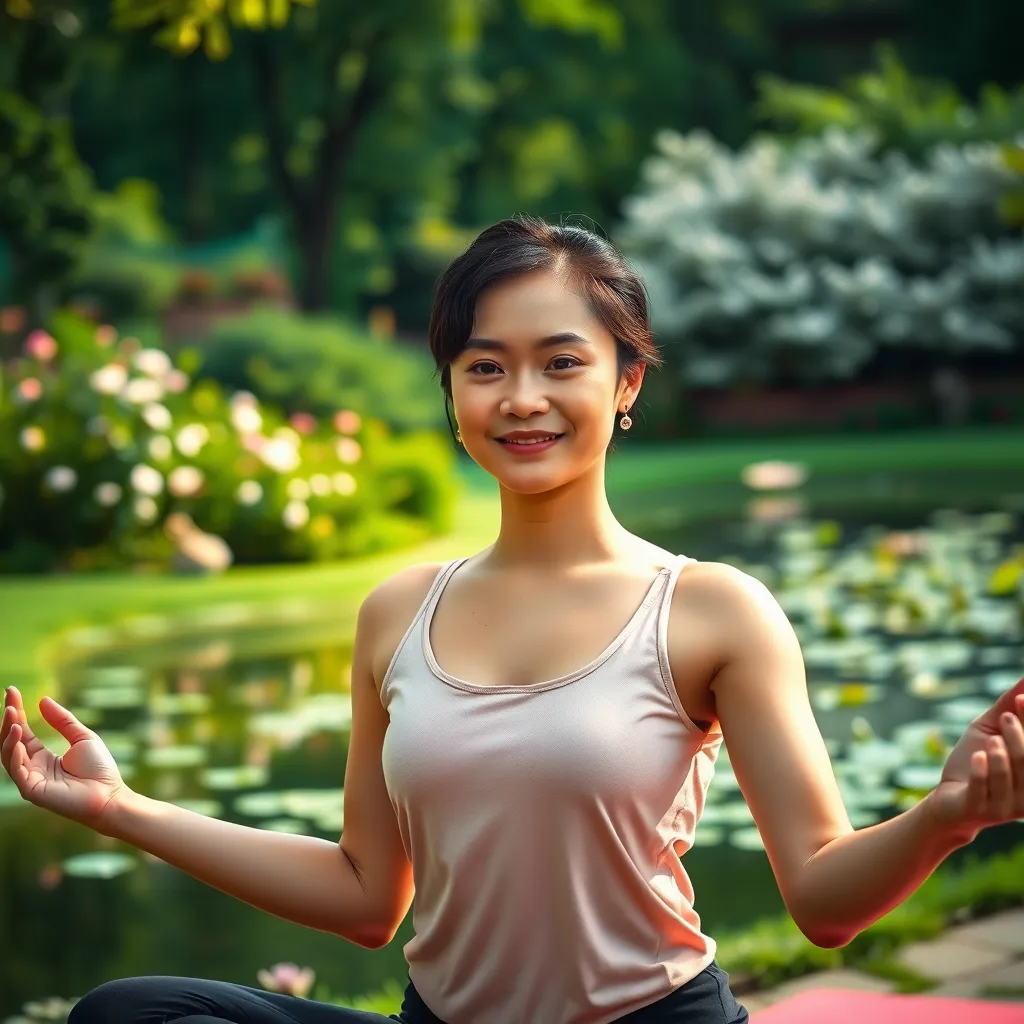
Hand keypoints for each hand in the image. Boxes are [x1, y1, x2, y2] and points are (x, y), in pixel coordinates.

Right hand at [1, 685, 128, 830]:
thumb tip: (42, 699)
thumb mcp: (81, 737)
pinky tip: (19, 739)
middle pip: (12, 741)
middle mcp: (32, 767)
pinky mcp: (32, 791)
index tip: (11, 691)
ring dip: (9, 735)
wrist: (109, 795)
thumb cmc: (99, 769)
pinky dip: (14, 755)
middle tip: (9, 698)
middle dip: (9, 719)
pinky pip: (17, 771)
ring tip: (13, 716)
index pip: (22, 731)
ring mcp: (30, 779)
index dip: (17, 712)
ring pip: (9, 755)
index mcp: (42, 756)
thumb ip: (62, 720)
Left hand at [927, 677, 1023, 840]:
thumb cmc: (975, 759)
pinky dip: (982, 771)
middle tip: (1005, 716)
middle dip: (1020, 737)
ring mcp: (1005, 806)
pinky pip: (983, 789)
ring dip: (1001, 756)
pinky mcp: (979, 809)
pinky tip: (978, 755)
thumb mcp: (989, 728)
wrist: (948, 797)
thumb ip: (1008, 706)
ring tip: (991, 739)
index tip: (1021, 699)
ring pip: (1010, 777)